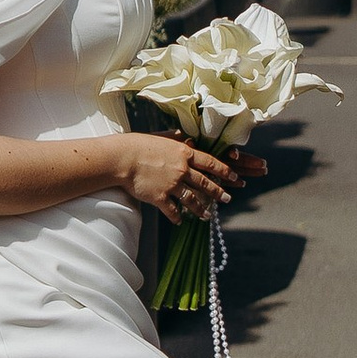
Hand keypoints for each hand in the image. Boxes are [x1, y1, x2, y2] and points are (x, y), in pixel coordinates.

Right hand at [114, 130, 261, 219]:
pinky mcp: (160, 197)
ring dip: (201, 209)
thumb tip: (184, 135)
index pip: (211, 163)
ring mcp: (172, 184)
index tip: (234, 177)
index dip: (224, 171)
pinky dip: (177, 217)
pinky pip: (173, 210)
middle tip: (227, 199)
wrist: (122, 158)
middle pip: (205, 183)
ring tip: (207, 216)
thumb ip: (175, 137)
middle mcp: (182, 169)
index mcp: (184, 153)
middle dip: (219, 192)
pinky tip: (180, 222)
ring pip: (192, 200)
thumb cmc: (138, 145)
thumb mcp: (161, 137)